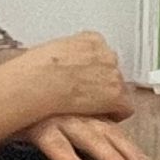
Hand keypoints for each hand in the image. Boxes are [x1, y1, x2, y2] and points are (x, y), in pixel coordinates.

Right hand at [13, 32, 130, 120]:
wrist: (38, 82)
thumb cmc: (34, 70)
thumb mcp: (51, 51)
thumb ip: (67, 57)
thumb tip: (63, 66)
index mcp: (91, 39)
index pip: (103, 54)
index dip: (95, 70)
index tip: (86, 80)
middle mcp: (107, 54)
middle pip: (112, 71)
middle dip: (102, 83)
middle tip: (87, 96)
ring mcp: (113, 74)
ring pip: (119, 89)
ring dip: (108, 99)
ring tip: (91, 110)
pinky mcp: (116, 95)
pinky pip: (125, 107)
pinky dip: (116, 114)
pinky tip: (102, 119)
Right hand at [20, 115, 150, 159]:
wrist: (1, 88)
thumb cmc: (31, 105)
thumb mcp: (56, 114)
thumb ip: (74, 129)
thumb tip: (92, 153)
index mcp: (80, 111)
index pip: (111, 129)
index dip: (129, 146)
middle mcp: (74, 113)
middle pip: (107, 133)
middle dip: (127, 153)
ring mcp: (58, 118)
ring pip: (89, 137)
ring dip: (108, 155)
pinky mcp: (37, 126)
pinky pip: (55, 144)